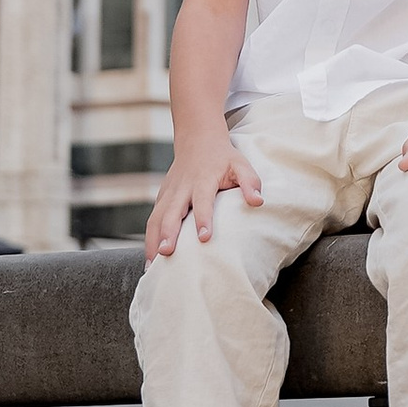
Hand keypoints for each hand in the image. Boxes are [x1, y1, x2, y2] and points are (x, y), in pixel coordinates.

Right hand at [145, 132, 262, 260]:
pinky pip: (152, 220)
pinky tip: (150, 260)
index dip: (203, 218)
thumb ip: (250, 182)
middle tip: (166, 253)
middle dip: (168, 232)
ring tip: (152, 266)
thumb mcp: (240, 164)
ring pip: (156, 217)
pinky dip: (149, 239)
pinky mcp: (161, 198)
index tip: (203, 238)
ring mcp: (169, 193)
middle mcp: (182, 188)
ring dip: (153, 240)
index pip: (202, 200)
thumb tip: (258, 201)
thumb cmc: (223, 158)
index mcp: (203, 180)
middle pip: (171, 211)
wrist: (198, 140)